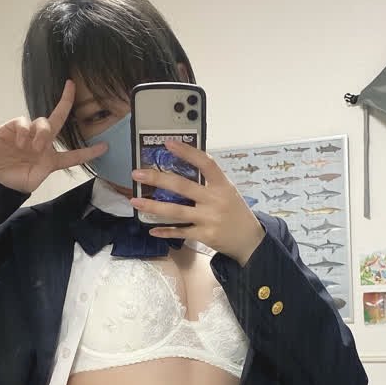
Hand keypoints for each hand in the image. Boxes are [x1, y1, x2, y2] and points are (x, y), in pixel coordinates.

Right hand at [0, 79, 107, 193]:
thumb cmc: (12, 180)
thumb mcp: (33, 181)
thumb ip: (44, 168)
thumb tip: (45, 149)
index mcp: (50, 159)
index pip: (73, 155)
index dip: (88, 153)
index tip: (105, 147)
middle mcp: (42, 143)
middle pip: (58, 120)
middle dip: (66, 102)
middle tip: (71, 87)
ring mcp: (28, 133)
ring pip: (44, 122)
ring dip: (42, 133)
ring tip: (33, 147)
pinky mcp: (14, 127)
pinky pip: (24, 121)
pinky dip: (25, 131)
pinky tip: (20, 143)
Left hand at [130, 138, 264, 263]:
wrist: (250, 240)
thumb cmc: (236, 212)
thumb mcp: (228, 192)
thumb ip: (209, 182)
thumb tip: (183, 168)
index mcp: (222, 185)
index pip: (205, 163)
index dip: (187, 152)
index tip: (168, 144)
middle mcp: (215, 200)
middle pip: (182, 187)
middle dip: (157, 179)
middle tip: (137, 174)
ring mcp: (209, 219)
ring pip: (176, 211)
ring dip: (153, 207)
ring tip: (135, 202)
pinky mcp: (204, 235)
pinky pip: (180, 233)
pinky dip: (165, 231)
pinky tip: (151, 229)